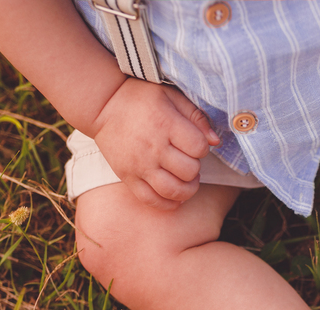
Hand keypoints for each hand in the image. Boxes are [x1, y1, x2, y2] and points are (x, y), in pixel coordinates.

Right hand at [89, 79, 220, 210]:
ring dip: (187, 190)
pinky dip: (168, 204)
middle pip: (189, 171)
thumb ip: (196, 116)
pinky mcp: (128, 177)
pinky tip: (174, 196)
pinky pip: (151, 200)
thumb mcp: (170, 96)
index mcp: (165, 124)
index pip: (199, 147)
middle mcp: (152, 147)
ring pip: (173, 191)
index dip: (202, 147)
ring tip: (187, 181)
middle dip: (195, 168)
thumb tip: (216, 141)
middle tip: (188, 160)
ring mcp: (139, 165)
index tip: (194, 143)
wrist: (103, 106)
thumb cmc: (140, 99)